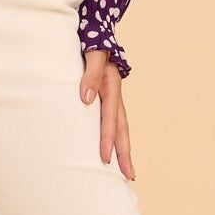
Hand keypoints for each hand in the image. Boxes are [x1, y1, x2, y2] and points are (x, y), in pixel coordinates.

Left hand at [80, 50, 135, 180]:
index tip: (104, 158)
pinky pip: (112, 124)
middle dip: (125, 154)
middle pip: (122, 130)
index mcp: (111, 88)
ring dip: (123, 151)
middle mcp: (115, 98)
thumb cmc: (93, 46)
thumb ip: (89, 75)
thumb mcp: (92, 55)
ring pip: (120, 130)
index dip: (107, 139)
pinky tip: (112, 154)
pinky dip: (114, 140)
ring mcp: (113, 101)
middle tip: (129, 176)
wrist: (96, 38)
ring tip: (126, 173)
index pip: (110, 119)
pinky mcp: (106, 102)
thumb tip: (86, 98)